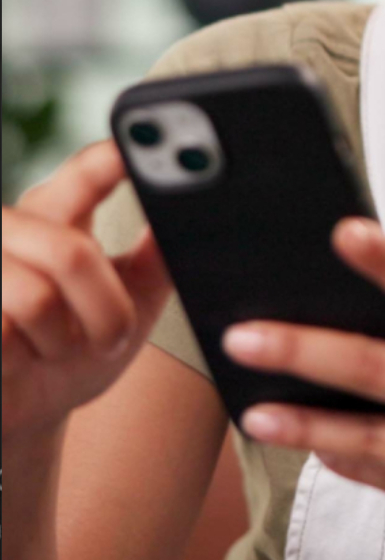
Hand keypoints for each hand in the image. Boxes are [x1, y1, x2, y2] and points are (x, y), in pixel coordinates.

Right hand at [2, 141, 173, 447]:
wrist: (24, 409)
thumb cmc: (76, 349)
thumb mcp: (133, 302)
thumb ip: (158, 258)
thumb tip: (191, 215)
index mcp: (56, 214)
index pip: (83, 174)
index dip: (107, 161)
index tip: (132, 149)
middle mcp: (10, 229)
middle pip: (70, 253)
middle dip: (107, 310)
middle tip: (111, 337)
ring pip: (38, 298)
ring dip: (64, 342)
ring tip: (58, 350)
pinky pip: (2, 330)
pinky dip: (26, 357)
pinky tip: (19, 360)